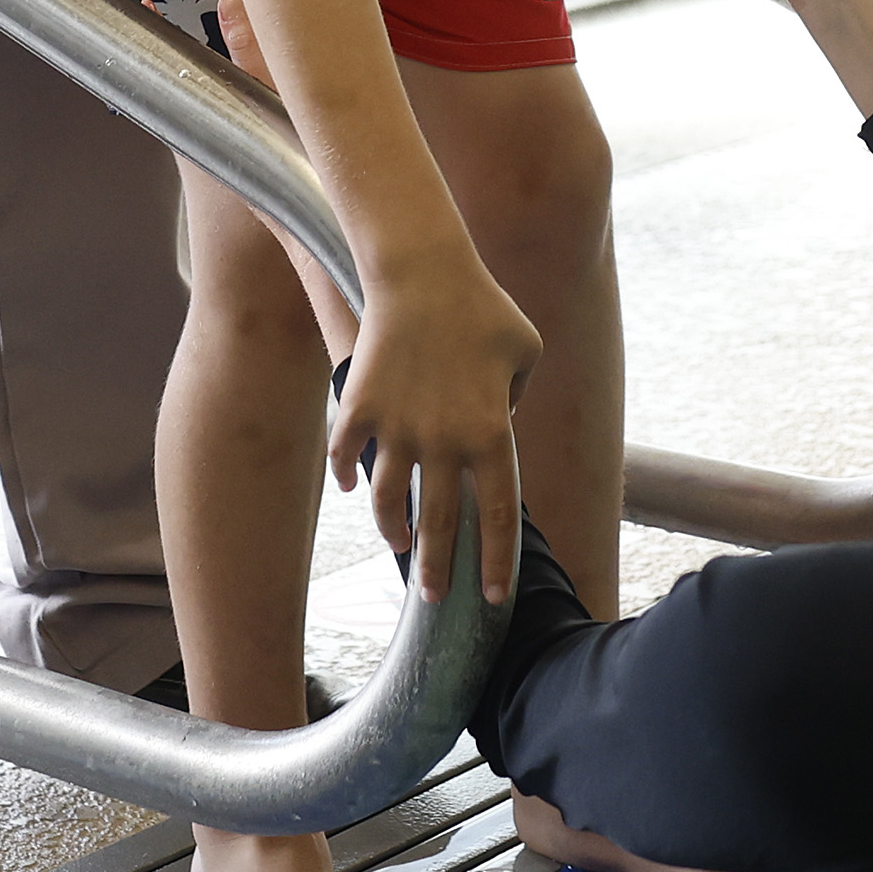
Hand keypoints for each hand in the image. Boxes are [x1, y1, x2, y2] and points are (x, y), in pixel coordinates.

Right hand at [332, 255, 537, 608]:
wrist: (422, 271)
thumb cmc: (484, 306)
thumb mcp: (526, 352)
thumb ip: (517, 399)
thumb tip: (497, 428)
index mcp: (491, 434)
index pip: (499, 516)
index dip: (495, 562)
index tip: (492, 597)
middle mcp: (444, 442)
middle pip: (443, 525)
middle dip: (440, 572)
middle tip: (437, 600)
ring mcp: (397, 428)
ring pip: (390, 502)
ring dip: (395, 531)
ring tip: (400, 545)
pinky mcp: (360, 409)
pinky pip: (346, 457)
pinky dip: (348, 477)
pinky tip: (354, 487)